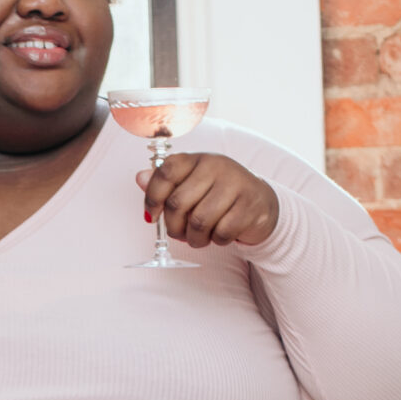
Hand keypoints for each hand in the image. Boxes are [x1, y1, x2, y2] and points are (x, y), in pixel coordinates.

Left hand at [140, 152, 278, 249]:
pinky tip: (219, 234)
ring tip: (199, 237)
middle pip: (177, 203)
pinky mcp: (250, 205)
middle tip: (179, 233)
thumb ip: (165, 183)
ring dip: (194, 238)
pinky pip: (221, 232)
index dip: (152, 198)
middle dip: (174, 227)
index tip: (153, 215)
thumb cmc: (219, 195)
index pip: (165, 172)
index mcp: (198, 159)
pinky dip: (216, 240)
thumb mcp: (192, 184)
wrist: (260, 202)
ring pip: (198, 221)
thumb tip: (140, 178)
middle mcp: (217, 166)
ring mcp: (235, 184)